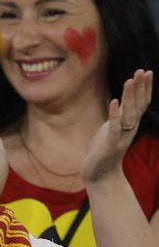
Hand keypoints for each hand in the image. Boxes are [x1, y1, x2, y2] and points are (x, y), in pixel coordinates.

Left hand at [83, 69, 153, 183]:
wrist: (100, 175)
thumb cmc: (104, 150)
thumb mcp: (113, 129)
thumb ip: (119, 116)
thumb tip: (122, 100)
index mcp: (131, 125)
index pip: (141, 103)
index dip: (144, 88)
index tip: (146, 71)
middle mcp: (130, 129)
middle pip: (138, 105)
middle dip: (140, 87)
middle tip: (142, 71)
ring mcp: (121, 136)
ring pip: (128, 113)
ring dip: (129, 96)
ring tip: (129, 80)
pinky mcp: (109, 144)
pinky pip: (114, 126)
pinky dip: (114, 114)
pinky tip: (114, 101)